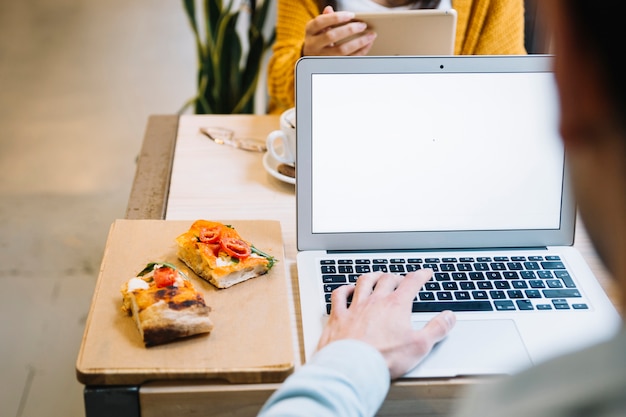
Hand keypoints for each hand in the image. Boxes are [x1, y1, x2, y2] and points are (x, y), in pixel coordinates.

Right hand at [303, 6, 375, 55]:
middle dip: (349, 30)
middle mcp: (313, 44)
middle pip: (331, 36)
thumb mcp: (318, 26)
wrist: (311, 56)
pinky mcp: (332, 65)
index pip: (321, 22)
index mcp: (310, 30)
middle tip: (363, 25)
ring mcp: (322, 56)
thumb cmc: (318, 37)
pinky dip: (360, 52)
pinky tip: (367, 45)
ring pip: (341, 50)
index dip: (336, 18)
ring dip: (358, 42)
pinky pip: (348, 59)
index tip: (351, 15)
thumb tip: (329, 9)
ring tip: (370, 35)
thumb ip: (325, 18)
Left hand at [317, 269, 455, 378]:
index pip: (411, 283)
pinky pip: (339, 295)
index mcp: (396, 306)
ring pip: (364, 282)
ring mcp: (355, 307)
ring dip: (372, 276)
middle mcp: (375, 301)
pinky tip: (347, 289)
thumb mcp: (420, 346)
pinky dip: (344, 289)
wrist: (354, 367)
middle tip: (401, 278)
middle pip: (387, 280)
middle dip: (396, 276)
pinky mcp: (339, 317)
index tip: (425, 273)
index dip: (421, 276)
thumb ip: (437, 329)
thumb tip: (449, 317)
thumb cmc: (385, 358)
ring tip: (377, 276)